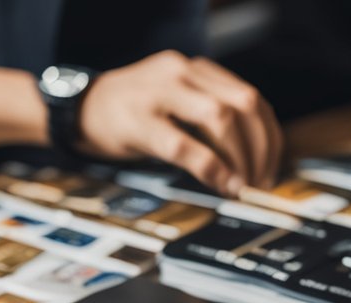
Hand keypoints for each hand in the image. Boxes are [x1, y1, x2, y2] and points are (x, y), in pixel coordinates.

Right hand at [76, 51, 283, 196]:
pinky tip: (220, 184)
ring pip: (220, 119)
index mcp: (196, 69)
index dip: (270, 137)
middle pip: (243, 105)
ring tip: (241, 186)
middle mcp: (182, 72)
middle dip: (261, 149)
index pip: (250, 98)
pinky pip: (185, 145)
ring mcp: (159, 93)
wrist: (78, 109)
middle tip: (260, 182)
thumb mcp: (176, 102)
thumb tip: (253, 156)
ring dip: (240, 159)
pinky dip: (211, 168)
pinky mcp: (139, 121)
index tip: (272, 168)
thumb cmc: (133, 112)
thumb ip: (211, 117)